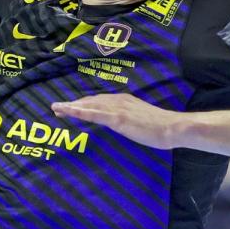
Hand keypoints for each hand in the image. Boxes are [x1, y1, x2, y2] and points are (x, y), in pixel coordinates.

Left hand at [51, 93, 181, 149]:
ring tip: (57, 109)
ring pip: (88, 105)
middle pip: (90, 101)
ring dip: (71, 106)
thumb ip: (129, 120)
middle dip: (73, 104)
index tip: (70, 106)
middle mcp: (118, 100)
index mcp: (123, 100)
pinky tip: (69, 111)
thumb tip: (122, 126)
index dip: (83, 103)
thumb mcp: (140, 121)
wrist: (172, 127)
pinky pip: (94, 114)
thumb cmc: (160, 128)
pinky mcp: (118, 118)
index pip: (98, 101)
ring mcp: (117, 108)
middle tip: (57, 107)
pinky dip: (79, 111)